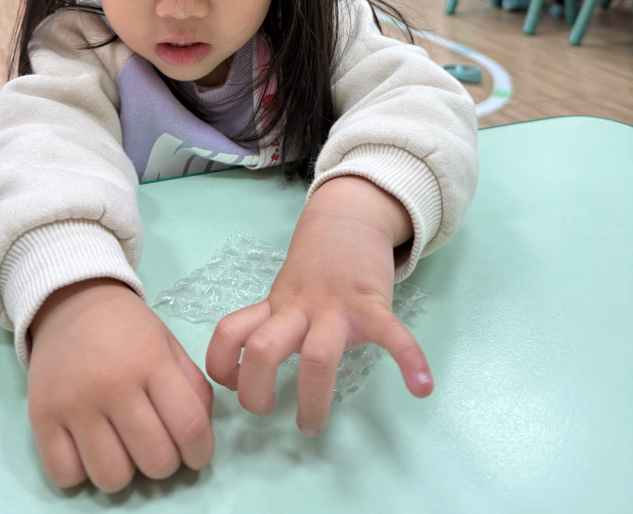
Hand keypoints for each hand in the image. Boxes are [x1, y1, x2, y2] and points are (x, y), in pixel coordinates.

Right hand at [28, 279, 213, 492]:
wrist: (71, 301)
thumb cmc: (127, 328)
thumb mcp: (169, 344)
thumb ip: (193, 387)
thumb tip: (199, 436)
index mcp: (150, 361)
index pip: (189, 426)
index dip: (201, 452)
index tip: (197, 454)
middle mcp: (112, 384)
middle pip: (154, 460)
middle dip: (165, 463)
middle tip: (158, 446)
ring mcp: (73, 403)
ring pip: (112, 478)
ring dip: (125, 472)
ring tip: (123, 447)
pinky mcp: (41, 416)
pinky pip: (66, 476)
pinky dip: (82, 473)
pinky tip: (90, 449)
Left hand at [206, 177, 431, 436]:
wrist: (348, 216)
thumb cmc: (318, 265)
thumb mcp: (286, 291)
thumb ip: (273, 322)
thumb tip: (255, 368)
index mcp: (276, 306)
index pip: (230, 331)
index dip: (220, 363)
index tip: (232, 386)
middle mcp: (298, 308)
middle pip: (263, 350)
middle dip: (256, 391)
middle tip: (267, 413)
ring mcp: (335, 307)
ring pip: (316, 356)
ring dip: (312, 399)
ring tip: (312, 426)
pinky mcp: (372, 305)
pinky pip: (391, 334)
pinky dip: (408, 359)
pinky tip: (421, 386)